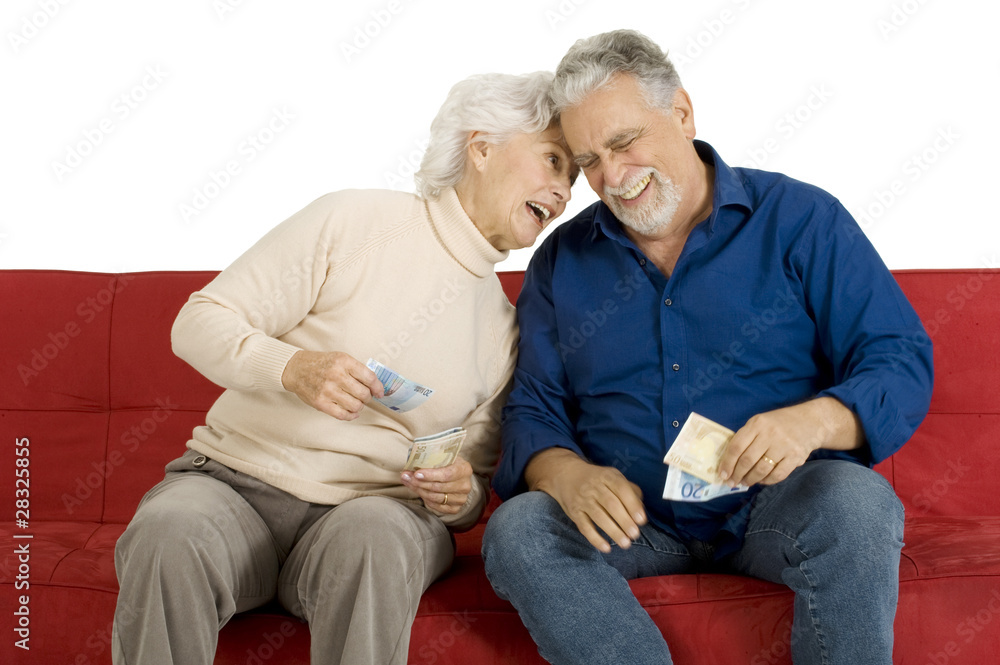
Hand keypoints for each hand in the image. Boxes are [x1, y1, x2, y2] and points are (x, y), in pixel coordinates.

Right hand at [281, 351, 383, 420]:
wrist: (296, 369)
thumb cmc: (321, 364)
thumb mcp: (340, 358)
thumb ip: (357, 369)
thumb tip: (375, 386)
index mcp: (344, 361)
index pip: (369, 377)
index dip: (378, 387)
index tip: (379, 393)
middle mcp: (336, 375)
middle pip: (364, 394)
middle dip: (368, 398)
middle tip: (365, 397)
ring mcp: (327, 390)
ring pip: (355, 405)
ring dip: (359, 406)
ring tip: (356, 403)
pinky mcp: (320, 403)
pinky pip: (342, 415)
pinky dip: (351, 415)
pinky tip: (352, 412)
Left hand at [400, 457, 473, 515]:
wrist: (457, 477)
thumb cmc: (448, 464)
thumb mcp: (444, 457)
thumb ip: (430, 458)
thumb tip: (410, 465)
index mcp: (464, 469)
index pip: (447, 474)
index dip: (431, 475)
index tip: (416, 473)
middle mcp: (465, 485)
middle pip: (439, 487)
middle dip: (420, 483)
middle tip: (406, 477)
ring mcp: (461, 498)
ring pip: (436, 498)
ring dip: (419, 491)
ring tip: (409, 483)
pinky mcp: (455, 508)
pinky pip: (437, 507)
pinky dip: (426, 500)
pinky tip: (419, 492)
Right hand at [526, 448, 645, 552]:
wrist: (566, 475)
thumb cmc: (597, 480)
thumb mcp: (613, 477)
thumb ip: (630, 490)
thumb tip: (641, 510)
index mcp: (607, 476)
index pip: (621, 489)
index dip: (632, 505)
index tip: (641, 520)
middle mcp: (594, 487)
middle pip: (611, 504)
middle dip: (624, 521)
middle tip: (635, 535)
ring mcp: (583, 500)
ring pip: (599, 517)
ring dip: (613, 531)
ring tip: (626, 544)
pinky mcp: (574, 513)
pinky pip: (584, 527)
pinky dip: (595, 538)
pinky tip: (606, 548)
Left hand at [718, 398, 862, 486]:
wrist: (811, 421)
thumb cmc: (779, 423)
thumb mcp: (760, 422)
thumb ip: (746, 437)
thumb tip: (729, 462)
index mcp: (757, 424)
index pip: (737, 446)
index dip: (727, 463)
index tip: (722, 474)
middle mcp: (770, 434)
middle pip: (747, 460)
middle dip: (737, 474)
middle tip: (732, 482)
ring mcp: (784, 446)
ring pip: (761, 470)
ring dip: (750, 480)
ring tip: (745, 482)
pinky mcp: (796, 457)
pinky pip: (777, 475)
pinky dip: (767, 481)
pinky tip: (761, 481)